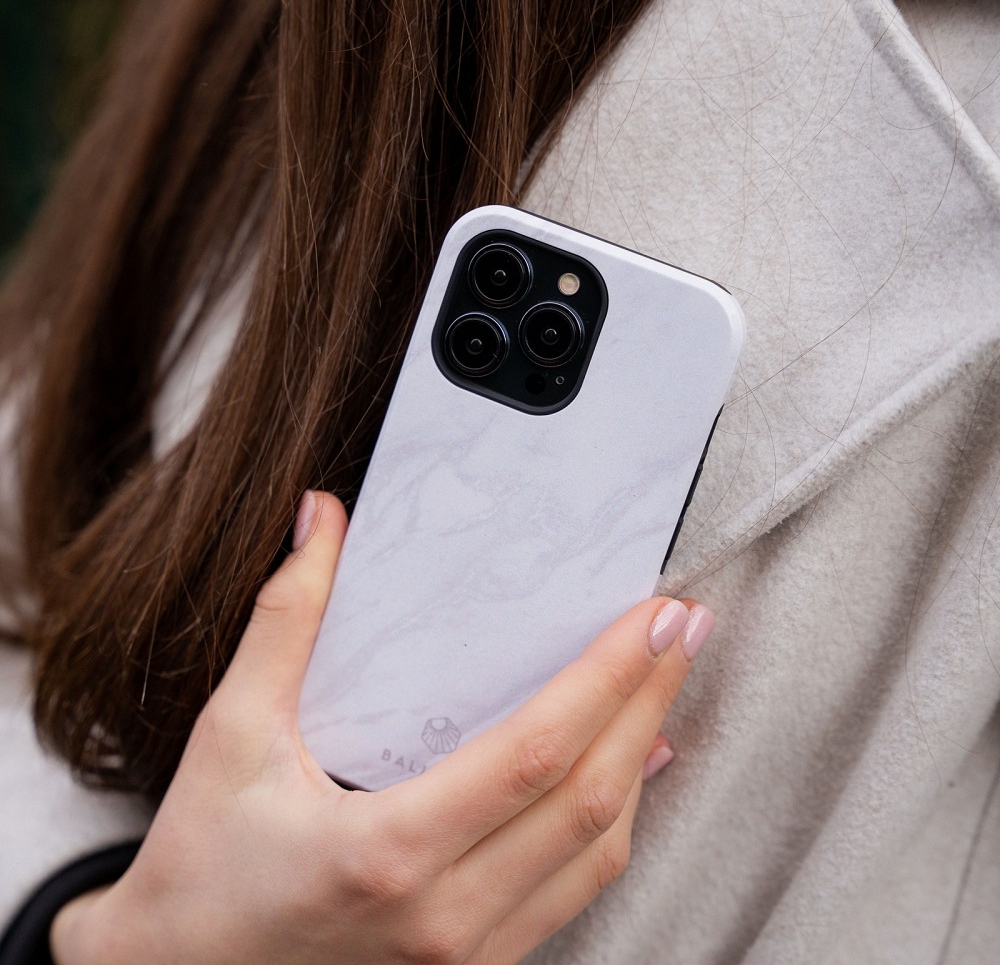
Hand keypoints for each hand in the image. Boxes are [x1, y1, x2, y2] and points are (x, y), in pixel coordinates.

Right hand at [52, 491, 714, 964]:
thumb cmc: (199, 870)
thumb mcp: (231, 735)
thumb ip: (285, 622)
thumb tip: (320, 524)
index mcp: (388, 851)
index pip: (538, 753)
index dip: (607, 677)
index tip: (653, 617)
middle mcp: (444, 917)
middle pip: (592, 798)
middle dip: (650, 698)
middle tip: (685, 628)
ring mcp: (467, 956)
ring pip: (598, 852)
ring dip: (643, 759)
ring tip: (666, 685)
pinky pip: (573, 891)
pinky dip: (613, 824)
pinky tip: (630, 775)